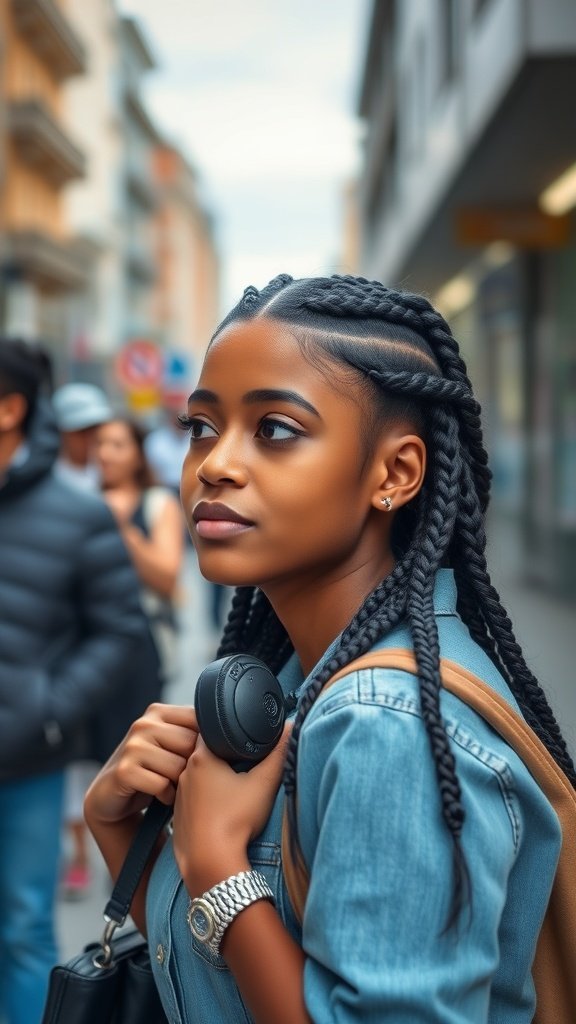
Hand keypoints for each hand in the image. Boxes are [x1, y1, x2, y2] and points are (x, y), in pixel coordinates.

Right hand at [84, 703, 197, 826]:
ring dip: (181, 784)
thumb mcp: (171, 747)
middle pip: (192, 744)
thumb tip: (230, 735)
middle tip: (184, 778)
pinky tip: (161, 796)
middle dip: (193, 767)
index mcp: (158, 712)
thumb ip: (191, 735)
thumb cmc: (150, 771)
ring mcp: (132, 746)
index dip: (207, 744)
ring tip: (173, 787)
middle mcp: (143, 724)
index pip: (199, 719)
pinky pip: (162, 784)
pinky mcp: (124, 771)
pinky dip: (167, 795)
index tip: (202, 759)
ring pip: (179, 766)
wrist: (111, 797)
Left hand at [172, 723, 291, 894]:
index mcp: (201, 758)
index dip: (228, 731)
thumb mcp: (263, 783)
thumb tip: (291, 727)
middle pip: (205, 754)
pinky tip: (221, 811)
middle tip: (244, 764)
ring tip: (234, 790)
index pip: (210, 729)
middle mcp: (185, 773)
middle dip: (224, 756)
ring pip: (198, 778)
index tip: (243, 738)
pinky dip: (206, 801)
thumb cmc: (235, 820)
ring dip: (213, 780)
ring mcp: (179, 796)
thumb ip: (279, 754)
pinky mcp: (179, 817)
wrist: (210, 862)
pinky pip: (193, 800)